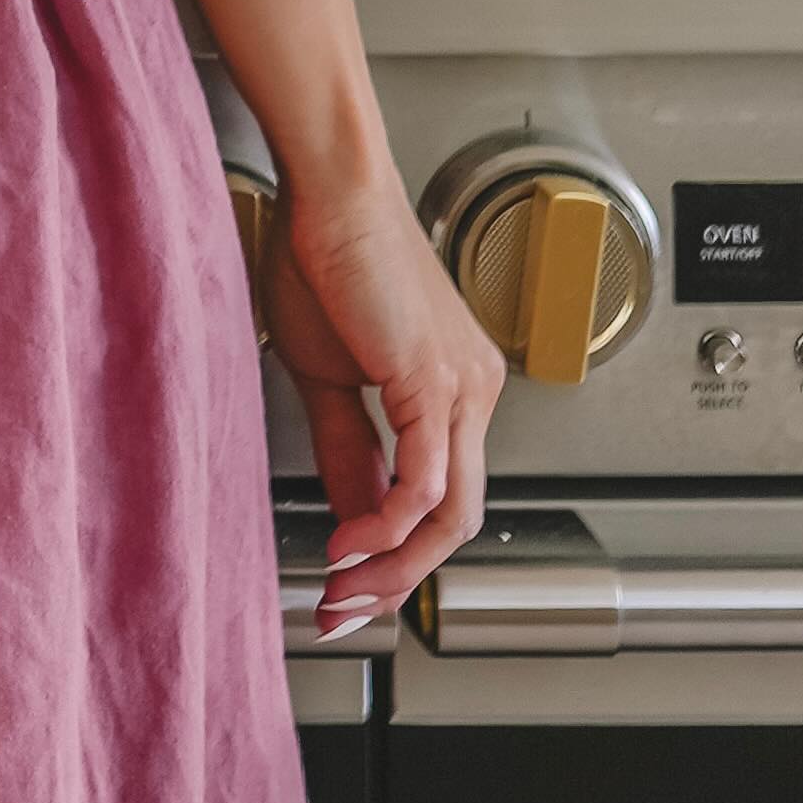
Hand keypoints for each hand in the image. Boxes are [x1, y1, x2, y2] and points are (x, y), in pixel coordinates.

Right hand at [266, 164, 503, 634]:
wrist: (329, 195)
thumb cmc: (327, 259)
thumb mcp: (331, 375)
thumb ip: (349, 449)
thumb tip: (351, 514)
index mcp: (458, 387)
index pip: (444, 498)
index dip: (396, 556)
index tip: (347, 585)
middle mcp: (475, 390)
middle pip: (456, 520)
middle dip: (398, 579)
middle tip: (346, 607)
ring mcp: (463, 387)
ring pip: (449, 514)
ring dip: (391, 565)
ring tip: (341, 585)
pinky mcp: (434, 381)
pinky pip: (423, 482)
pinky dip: (384, 525)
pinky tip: (348, 542)